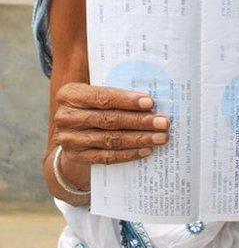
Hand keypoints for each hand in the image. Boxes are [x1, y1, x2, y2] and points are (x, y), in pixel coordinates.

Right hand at [54, 82, 169, 165]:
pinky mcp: (76, 157)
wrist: (71, 130)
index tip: (150, 102)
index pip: (102, 97)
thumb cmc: (93, 104)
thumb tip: (150, 97)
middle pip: (109, 120)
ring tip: (160, 137)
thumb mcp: (97, 90)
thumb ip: (116, 89)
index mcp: (70, 93)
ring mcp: (69, 139)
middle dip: (140, 121)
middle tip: (163, 122)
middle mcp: (65, 116)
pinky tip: (146, 150)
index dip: (127, 101)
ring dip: (139, 139)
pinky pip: (106, 157)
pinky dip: (128, 154)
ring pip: (110, 139)